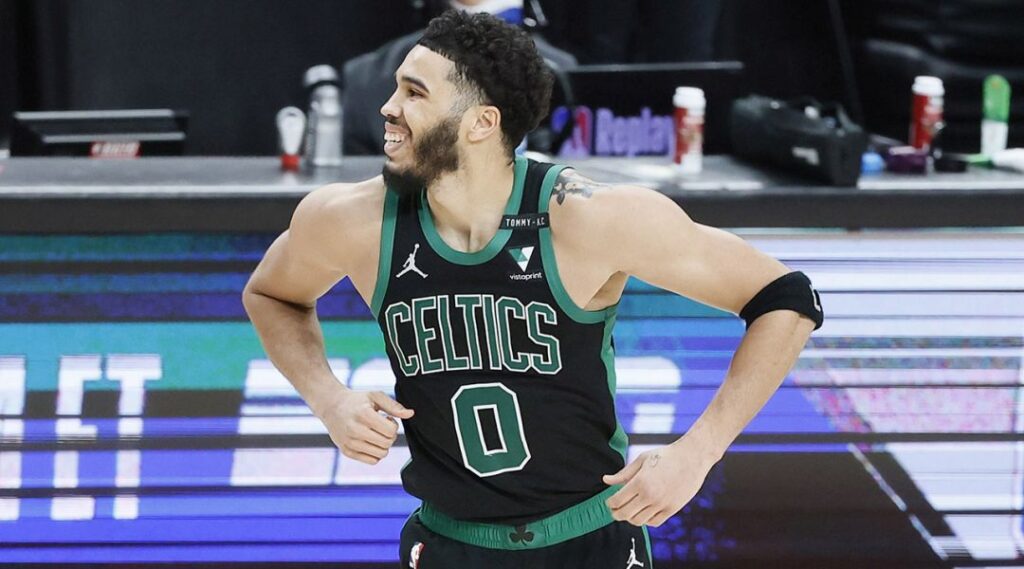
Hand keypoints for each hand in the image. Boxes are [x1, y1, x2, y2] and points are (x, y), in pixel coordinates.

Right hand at [316, 390, 413, 464]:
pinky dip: (376, 453)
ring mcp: (349, 442)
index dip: (393, 425)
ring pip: (381, 454)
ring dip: (384, 445)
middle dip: (390, 435)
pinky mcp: (346, 451)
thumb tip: (411, 414)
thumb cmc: (357, 400)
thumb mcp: (375, 396)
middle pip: (387, 443)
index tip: (386, 418)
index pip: (391, 431)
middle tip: (382, 426)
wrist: (331, 406)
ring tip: (376, 433)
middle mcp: (355, 430)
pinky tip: (370, 441)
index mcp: (363, 415)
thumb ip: (394, 406)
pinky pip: (372, 461)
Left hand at [603, 437, 718, 526]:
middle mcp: (650, 496)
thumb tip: (605, 480)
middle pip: (625, 514)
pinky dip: (645, 520)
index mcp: (640, 482)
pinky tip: (643, 513)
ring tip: (628, 511)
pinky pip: (654, 522)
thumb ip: (623, 473)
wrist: (692, 457)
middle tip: (614, 510)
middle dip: (616, 514)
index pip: (617, 501)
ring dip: (630, 518)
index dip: (610, 503)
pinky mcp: (672, 509)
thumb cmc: (665, 455)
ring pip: (638, 521)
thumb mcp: (642, 460)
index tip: (609, 502)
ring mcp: (662, 504)